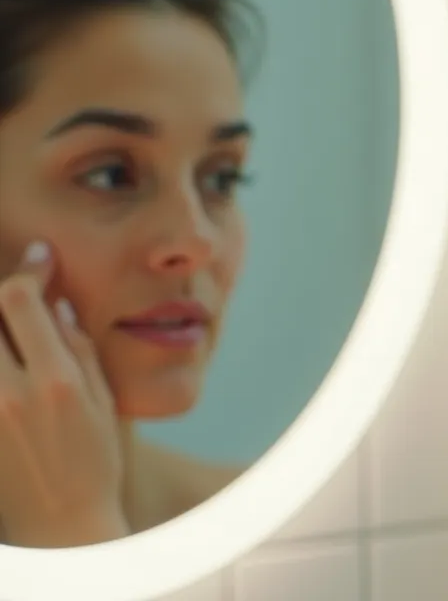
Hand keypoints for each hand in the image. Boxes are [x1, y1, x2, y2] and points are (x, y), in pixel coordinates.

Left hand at [0, 241, 125, 546]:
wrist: (63, 524)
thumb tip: (57, 302)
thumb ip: (80, 350)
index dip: (28, 269)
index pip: (20, 300)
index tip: (39, 257)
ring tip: (7, 317)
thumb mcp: (104, 403)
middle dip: (1, 289)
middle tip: (15, 286)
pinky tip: (4, 350)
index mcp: (55, 382)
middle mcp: (10, 394)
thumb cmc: (94, 462)